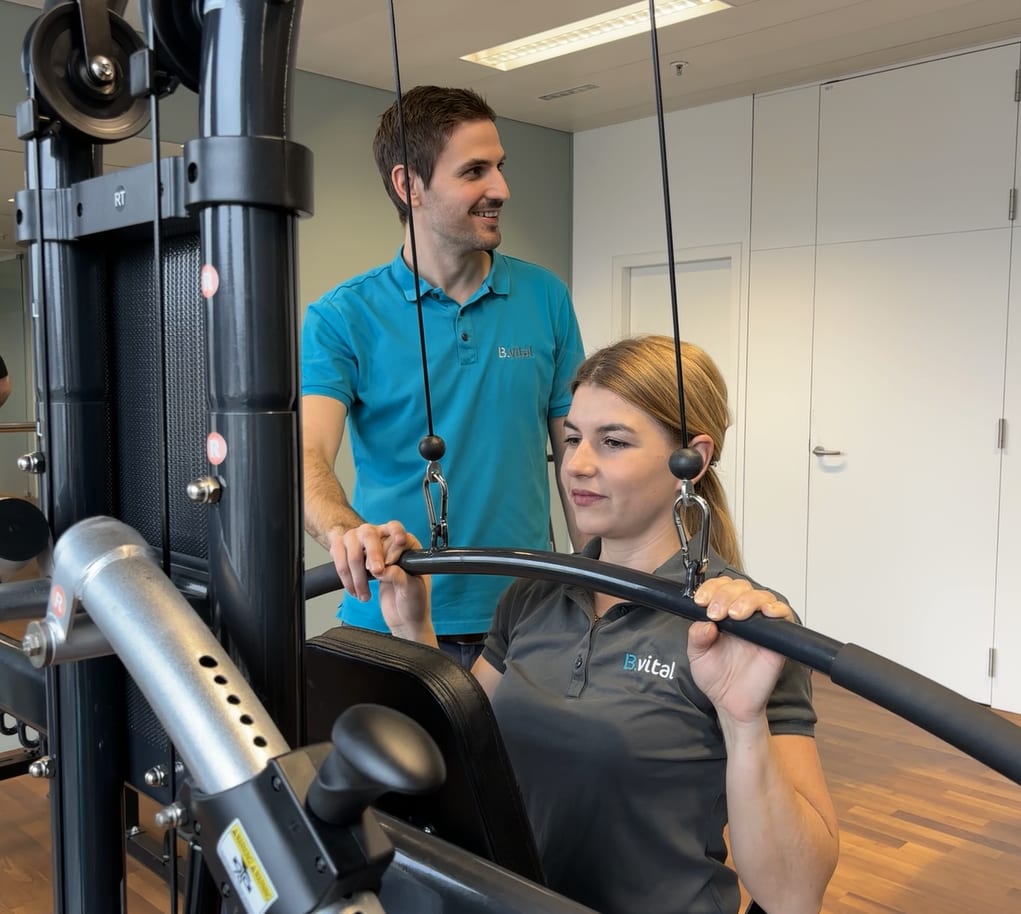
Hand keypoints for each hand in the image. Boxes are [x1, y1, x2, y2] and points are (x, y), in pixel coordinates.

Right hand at [331, 521, 430, 638]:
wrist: (404, 619)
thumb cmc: (415, 603)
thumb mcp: (411, 589)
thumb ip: (399, 575)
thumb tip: (384, 569)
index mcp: (410, 549)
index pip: (397, 534)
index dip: (391, 548)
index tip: (388, 563)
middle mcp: (392, 547)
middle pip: (373, 536)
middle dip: (373, 554)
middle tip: (376, 571)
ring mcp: (375, 554)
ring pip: (357, 547)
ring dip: (358, 570)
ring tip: (365, 590)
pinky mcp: (363, 565)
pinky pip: (347, 560)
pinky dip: (347, 575)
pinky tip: (356, 588)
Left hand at [689, 576, 792, 724]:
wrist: (732, 703)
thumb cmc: (716, 677)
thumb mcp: (697, 655)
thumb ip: (696, 637)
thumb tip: (704, 623)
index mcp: (722, 614)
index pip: (720, 588)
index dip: (711, 589)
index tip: (701, 601)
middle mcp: (743, 616)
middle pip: (740, 587)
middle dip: (725, 594)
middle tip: (716, 612)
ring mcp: (761, 626)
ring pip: (761, 596)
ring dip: (747, 599)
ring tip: (734, 614)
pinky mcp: (777, 639)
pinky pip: (784, 615)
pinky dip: (777, 609)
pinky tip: (766, 612)